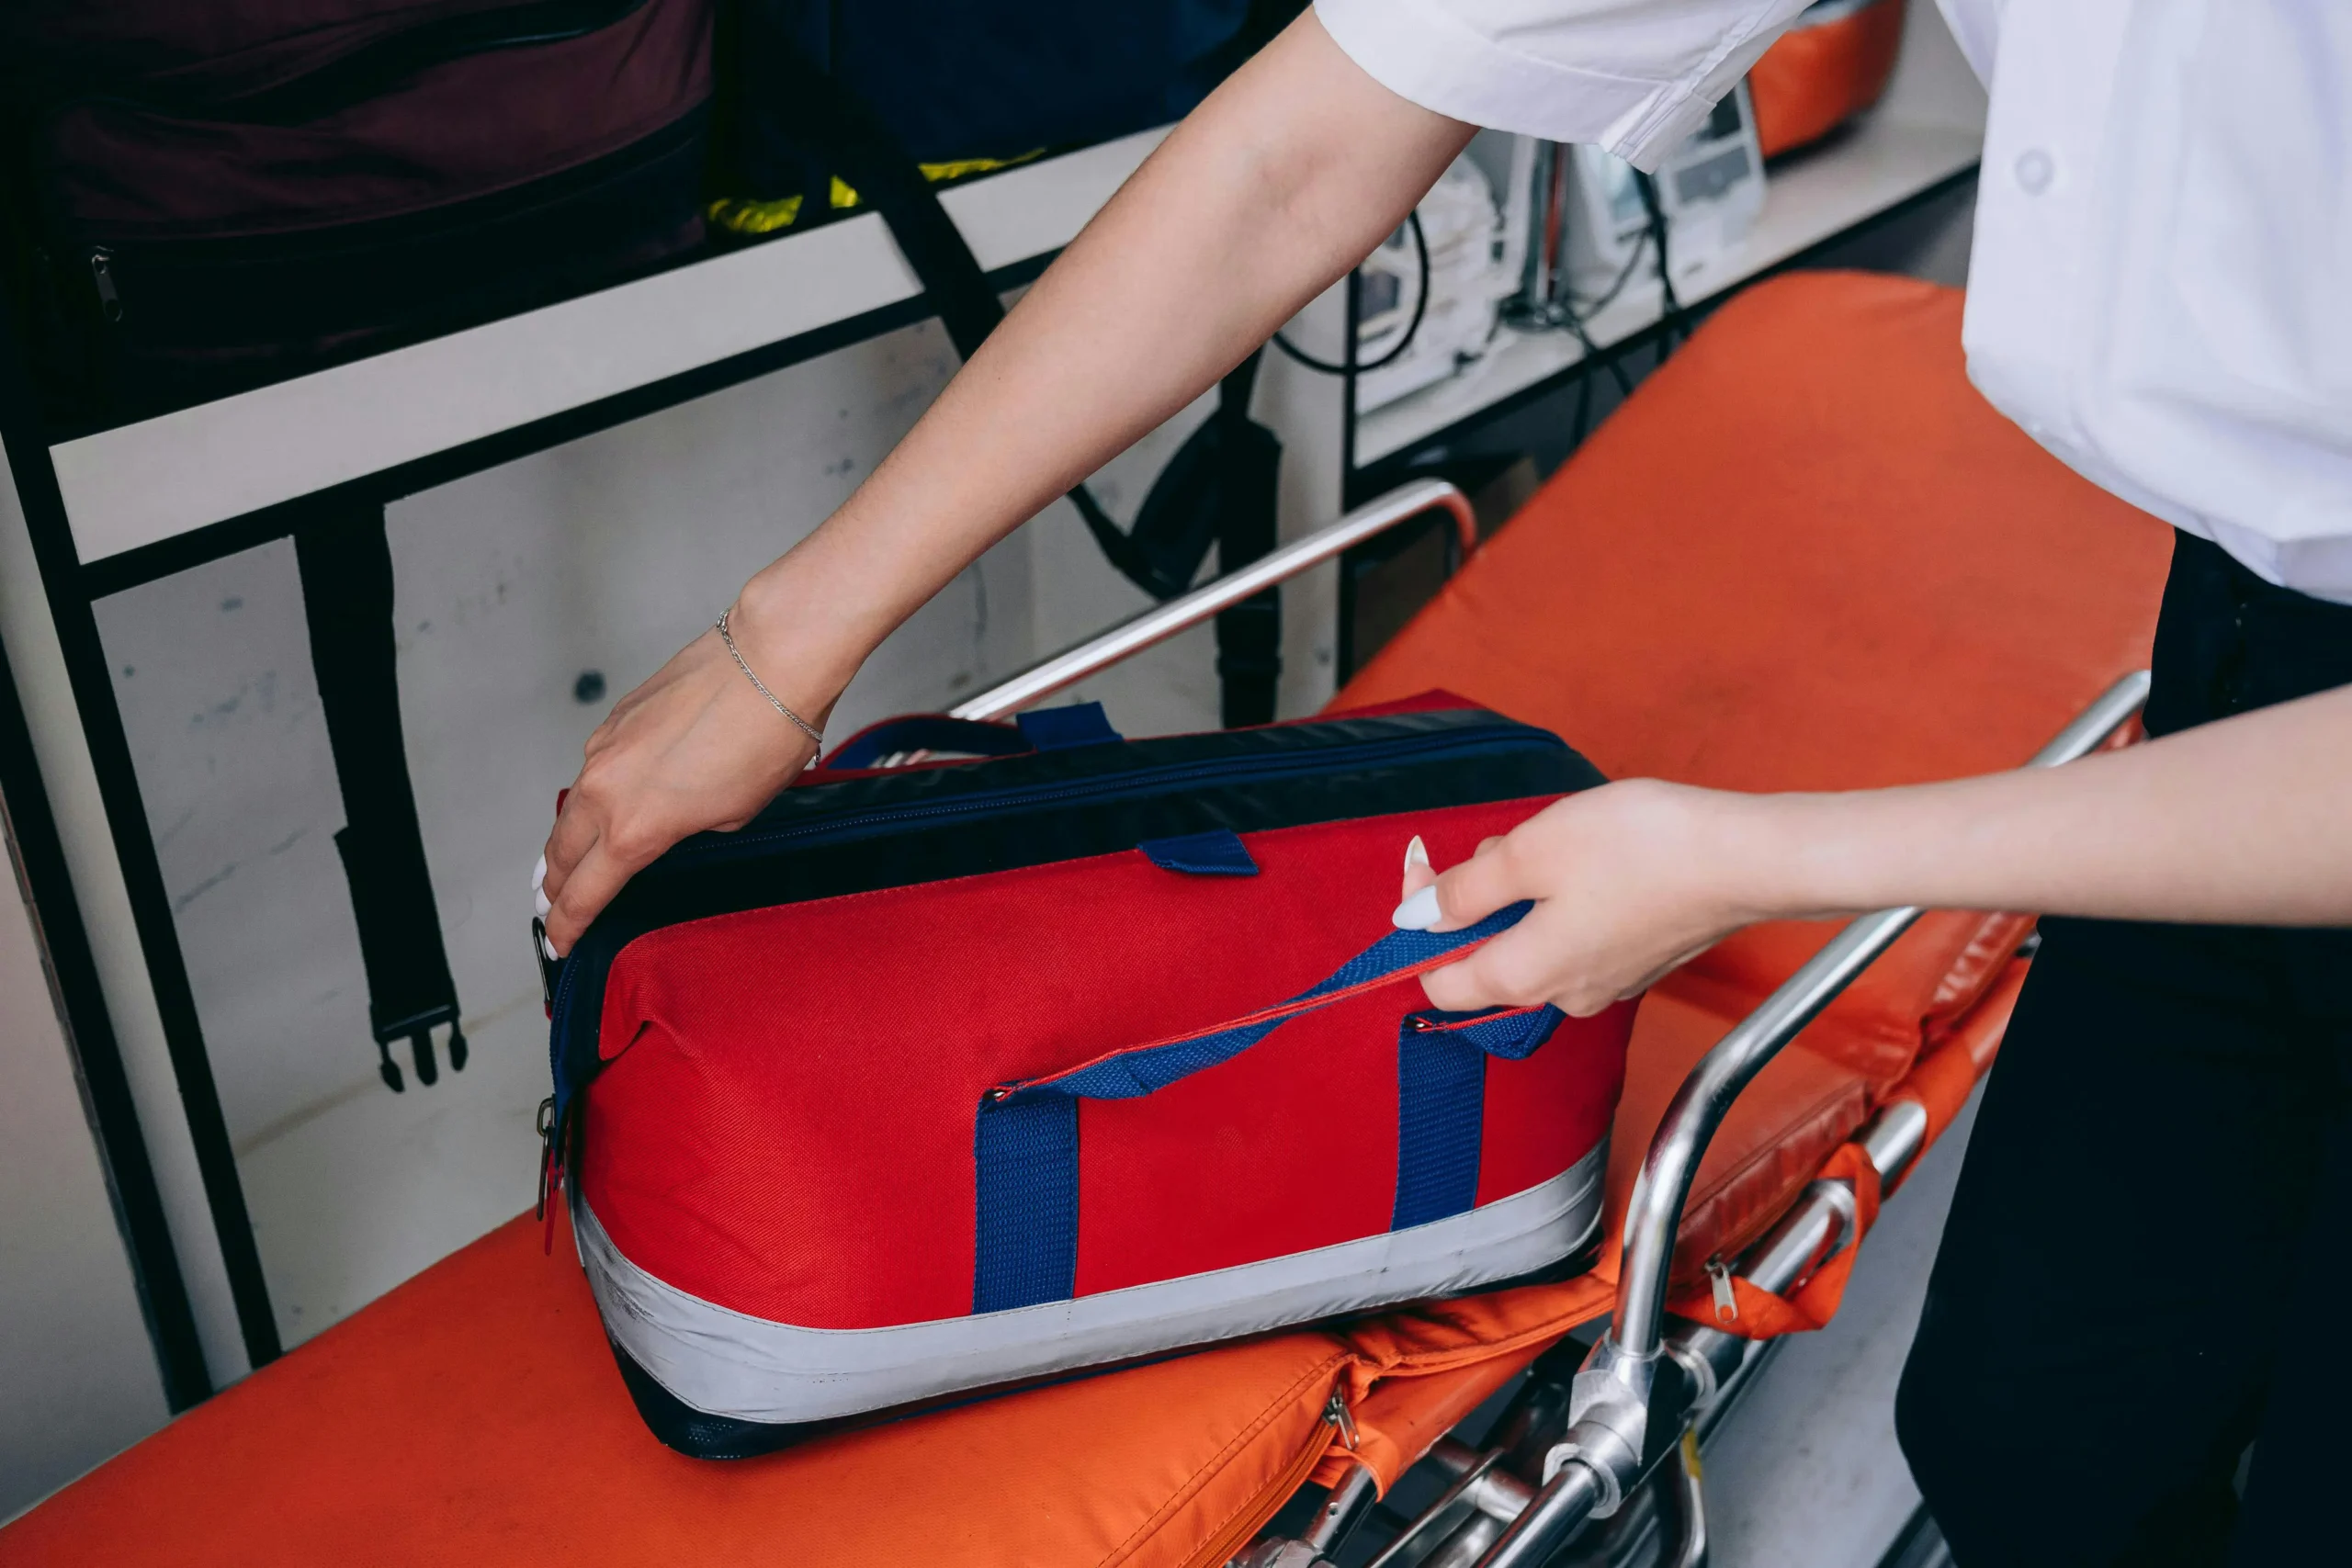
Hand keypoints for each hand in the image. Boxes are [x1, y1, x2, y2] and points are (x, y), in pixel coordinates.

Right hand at [537, 593, 839, 955]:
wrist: (769, 660)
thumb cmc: (766, 737)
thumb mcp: (735, 813)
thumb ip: (689, 829)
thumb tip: (676, 822)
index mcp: (634, 829)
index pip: (583, 893)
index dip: (568, 924)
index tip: (560, 941)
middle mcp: (606, 790)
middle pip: (560, 853)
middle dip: (555, 886)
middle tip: (554, 907)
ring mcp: (605, 749)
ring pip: (573, 808)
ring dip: (570, 839)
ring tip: (569, 861)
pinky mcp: (617, 717)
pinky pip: (595, 767)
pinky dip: (596, 792)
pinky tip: (609, 800)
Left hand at [1393, 781, 1779, 1016]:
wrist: (1744, 858)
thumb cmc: (1639, 849)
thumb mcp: (1529, 853)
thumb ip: (1464, 891)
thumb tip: (1416, 918)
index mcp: (1524, 977)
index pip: (1439, 982)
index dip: (1421, 924)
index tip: (1429, 867)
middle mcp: (1561, 996)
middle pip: (1486, 956)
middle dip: (1480, 896)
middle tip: (1508, 841)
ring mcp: (1604, 983)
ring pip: (1532, 939)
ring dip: (1525, 891)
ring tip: (1557, 842)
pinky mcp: (1636, 962)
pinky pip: (1575, 936)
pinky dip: (1566, 899)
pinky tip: (1593, 859)